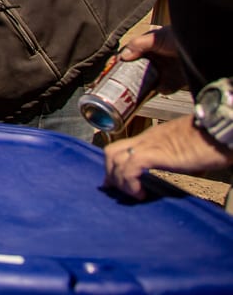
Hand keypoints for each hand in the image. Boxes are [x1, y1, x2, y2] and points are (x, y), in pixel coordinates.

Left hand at [102, 116, 232, 198]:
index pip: (120, 148)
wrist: (217, 133)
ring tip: (134, 194)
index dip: (114, 167)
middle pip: (111, 152)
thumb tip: (178, 168)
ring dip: (119, 181)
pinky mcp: (155, 152)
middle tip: (122, 192)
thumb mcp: (184, 152)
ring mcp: (148, 144)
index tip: (115, 184)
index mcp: (151, 138)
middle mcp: (145, 139)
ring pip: (115, 158)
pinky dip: (130, 182)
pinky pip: (130, 166)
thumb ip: (174, 159)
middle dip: (111, 174)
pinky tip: (141, 194)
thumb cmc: (207, 142)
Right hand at [116, 27, 186, 93]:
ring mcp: (164, 72)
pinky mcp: (174, 82)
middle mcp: (155, 60)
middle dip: (127, 76)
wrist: (206, 50)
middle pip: (136, 70)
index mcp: (148, 47)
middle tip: (119, 82)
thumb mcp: (156, 37)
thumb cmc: (181, 36)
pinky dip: (160, 90)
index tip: (112, 68)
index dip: (121, 61)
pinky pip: (163, 89)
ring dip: (141, 86)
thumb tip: (122, 56)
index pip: (130, 54)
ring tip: (132, 89)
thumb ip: (138, 44)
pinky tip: (157, 88)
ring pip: (147, 82)